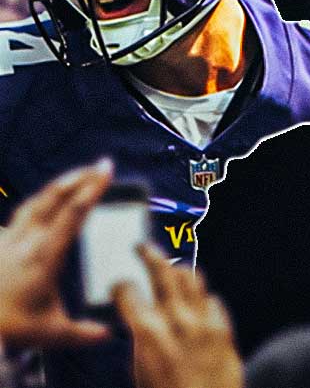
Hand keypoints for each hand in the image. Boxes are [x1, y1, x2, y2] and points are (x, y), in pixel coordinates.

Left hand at [0, 162, 112, 347]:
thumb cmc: (8, 327)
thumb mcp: (52, 334)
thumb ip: (84, 333)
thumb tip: (110, 333)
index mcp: (45, 255)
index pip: (74, 213)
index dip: (92, 188)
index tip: (107, 168)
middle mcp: (26, 241)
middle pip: (53, 198)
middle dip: (78, 178)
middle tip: (98, 165)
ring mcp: (7, 241)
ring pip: (33, 203)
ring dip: (56, 188)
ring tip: (72, 179)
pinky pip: (15, 220)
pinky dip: (32, 210)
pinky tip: (37, 214)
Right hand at [114, 245, 242, 387]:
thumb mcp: (139, 372)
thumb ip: (140, 341)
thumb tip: (138, 323)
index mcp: (147, 332)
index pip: (128, 292)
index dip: (120, 286)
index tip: (119, 284)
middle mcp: (176, 320)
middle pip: (163, 272)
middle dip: (150, 254)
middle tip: (142, 246)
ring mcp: (204, 322)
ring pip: (192, 279)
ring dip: (180, 270)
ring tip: (173, 265)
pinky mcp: (225, 330)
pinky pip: (213, 302)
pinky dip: (204, 299)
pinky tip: (200, 302)